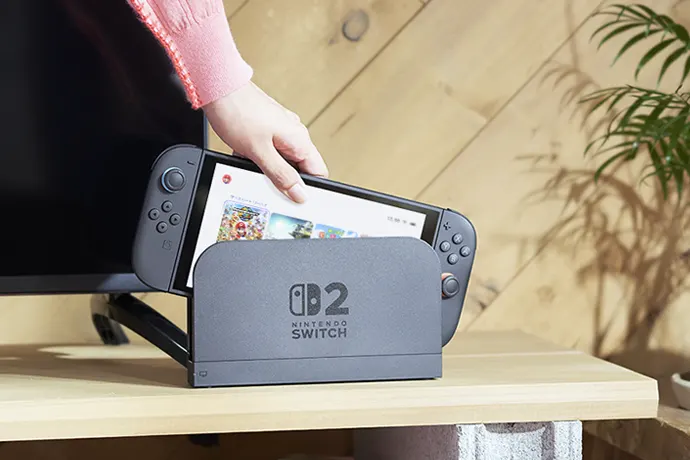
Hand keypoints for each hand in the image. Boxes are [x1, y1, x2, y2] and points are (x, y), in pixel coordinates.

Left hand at [203, 81, 327, 202]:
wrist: (217, 87)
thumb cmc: (238, 113)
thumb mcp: (259, 152)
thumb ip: (281, 175)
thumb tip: (300, 194)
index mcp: (299, 140)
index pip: (318, 173)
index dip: (309, 189)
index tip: (296, 200)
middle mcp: (294, 135)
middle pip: (298, 169)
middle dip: (283, 180)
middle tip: (267, 184)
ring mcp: (281, 131)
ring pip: (281, 161)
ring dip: (267, 168)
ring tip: (250, 163)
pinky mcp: (267, 128)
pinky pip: (268, 151)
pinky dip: (257, 158)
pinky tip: (243, 155)